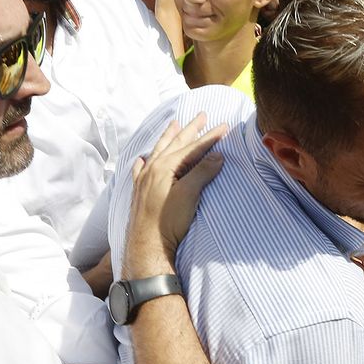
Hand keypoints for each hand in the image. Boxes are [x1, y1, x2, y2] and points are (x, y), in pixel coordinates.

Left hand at [124, 116, 228, 279]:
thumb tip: (217, 156)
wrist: (146, 248)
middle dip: (190, 129)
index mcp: (164, 167)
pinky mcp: (139, 193)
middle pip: (175, 143)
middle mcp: (152, 169)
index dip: (210, 137)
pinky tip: (143, 158)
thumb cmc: (167, 223)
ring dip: (168, 137)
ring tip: (174, 124)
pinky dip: (145, 160)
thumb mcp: (189, 195)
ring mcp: (143, 180)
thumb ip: (202, 173)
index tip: (224, 126)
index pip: (192, 147)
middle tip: (201, 115)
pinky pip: (141, 169)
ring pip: (158, 151)